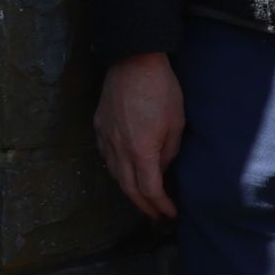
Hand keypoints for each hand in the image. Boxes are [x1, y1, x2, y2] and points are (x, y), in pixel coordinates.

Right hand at [95, 52, 184, 219]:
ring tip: (142, 196)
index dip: (160, 205)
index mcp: (141, 150)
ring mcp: (105, 137)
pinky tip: (125, 169)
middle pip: (128, 188)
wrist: (134, 60)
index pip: (149, 189)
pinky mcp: (99, 125)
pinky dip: (116, 169)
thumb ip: (169, 152)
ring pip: (114, 174)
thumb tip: (162, 167)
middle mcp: (119, 149)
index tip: (170, 212)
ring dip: (129, 189)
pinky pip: (106, 156)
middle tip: (155, 214)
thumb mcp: (176, 122)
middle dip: (143, 205)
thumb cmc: (161, 89)